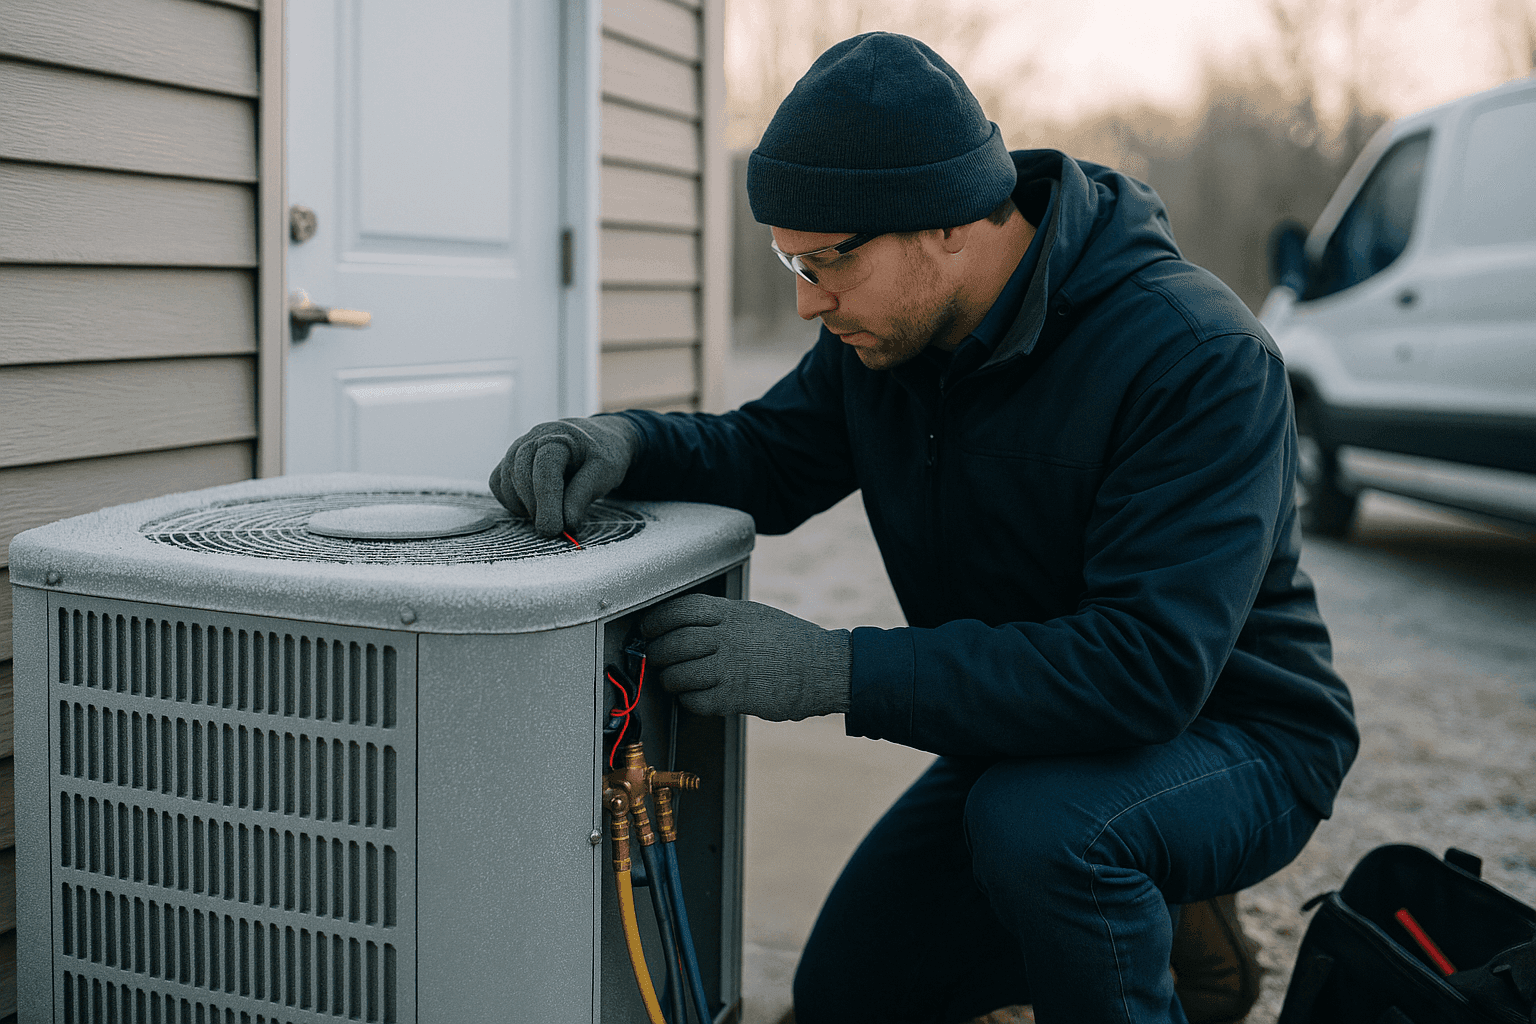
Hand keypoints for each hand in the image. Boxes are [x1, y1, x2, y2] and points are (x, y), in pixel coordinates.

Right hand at [488, 416, 638, 536]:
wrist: (594, 440)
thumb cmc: (601, 456)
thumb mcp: (604, 472)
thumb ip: (584, 496)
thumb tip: (566, 524)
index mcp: (559, 437)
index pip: (545, 468)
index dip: (547, 502)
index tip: (554, 529)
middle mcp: (532, 439)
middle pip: (521, 475)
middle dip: (537, 508)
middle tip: (555, 530)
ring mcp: (516, 449)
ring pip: (506, 481)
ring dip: (524, 507)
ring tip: (551, 514)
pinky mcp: (508, 462)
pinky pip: (498, 484)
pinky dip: (512, 502)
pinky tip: (535, 507)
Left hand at [640, 594, 850, 720]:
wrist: (823, 669)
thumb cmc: (792, 642)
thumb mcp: (756, 615)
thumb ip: (723, 617)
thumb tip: (689, 624)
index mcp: (732, 613)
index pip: (680, 610)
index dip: (657, 620)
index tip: (648, 629)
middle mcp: (728, 637)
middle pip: (673, 643)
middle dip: (657, 652)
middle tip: (656, 657)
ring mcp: (730, 667)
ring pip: (678, 674)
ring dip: (670, 679)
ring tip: (674, 680)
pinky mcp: (735, 697)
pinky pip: (696, 700)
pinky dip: (688, 700)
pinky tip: (695, 697)